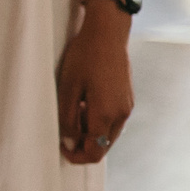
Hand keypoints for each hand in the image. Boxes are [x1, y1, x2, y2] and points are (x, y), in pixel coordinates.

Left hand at [55, 4, 133, 163]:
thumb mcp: (68, 88)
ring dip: (90, 131)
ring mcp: (127, 107)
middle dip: (83, 144)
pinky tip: (84, 103)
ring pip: (108, 133)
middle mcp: (122, 114)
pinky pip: (112, 120)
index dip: (78, 156)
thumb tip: (69, 142)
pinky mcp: (127, 99)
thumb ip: (68, 118)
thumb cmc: (84, 57)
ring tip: (73, 109)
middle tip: (63, 129)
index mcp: (107, 114)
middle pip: (103, 145)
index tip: (62, 148)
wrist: (107, 34)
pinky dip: (98, 120)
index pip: (95, 151)